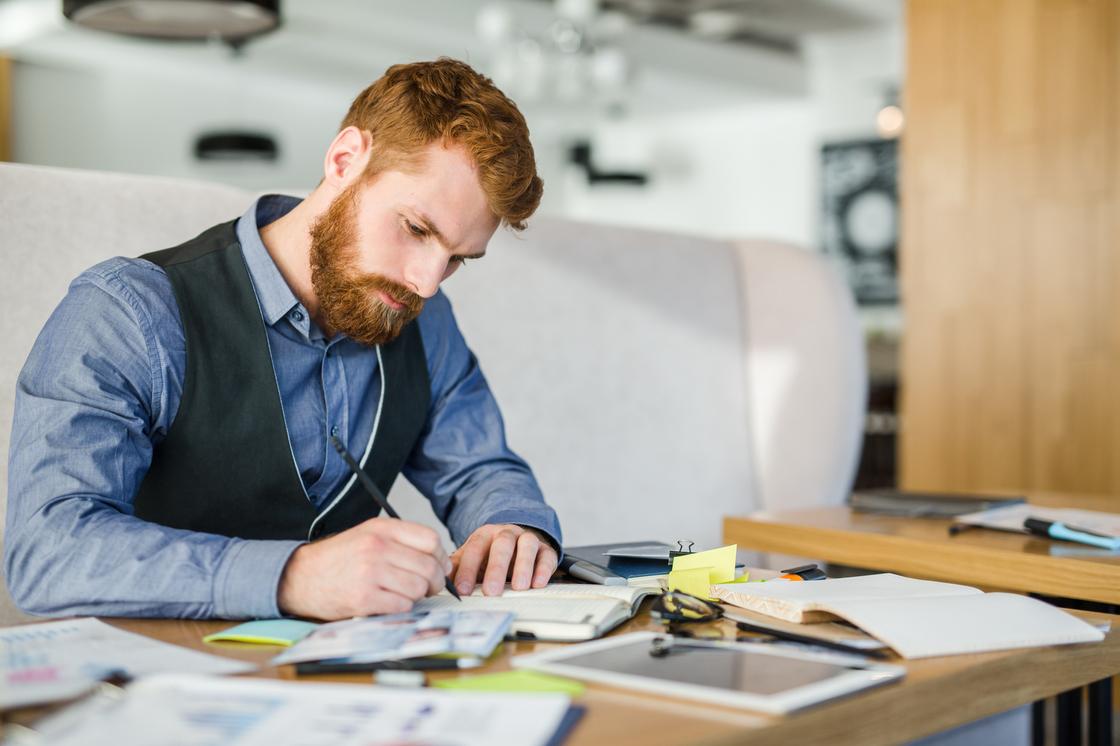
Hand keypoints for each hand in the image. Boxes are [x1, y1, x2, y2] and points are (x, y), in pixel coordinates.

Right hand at [277, 517, 450, 620]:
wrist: (299, 577)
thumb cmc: (338, 559)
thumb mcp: (367, 535)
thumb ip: (401, 542)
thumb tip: (439, 560)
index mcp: (381, 529)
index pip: (431, 539)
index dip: (440, 557)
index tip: (438, 567)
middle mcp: (377, 547)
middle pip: (429, 566)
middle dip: (433, 582)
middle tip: (425, 588)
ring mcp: (370, 573)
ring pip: (418, 588)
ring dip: (415, 596)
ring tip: (400, 594)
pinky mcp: (363, 598)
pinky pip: (402, 606)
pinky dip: (400, 608)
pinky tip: (387, 603)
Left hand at [450, 524, 557, 596]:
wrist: (516, 542)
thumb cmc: (490, 556)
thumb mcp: (471, 559)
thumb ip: (457, 569)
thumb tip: (439, 582)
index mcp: (485, 535)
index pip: (475, 547)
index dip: (469, 568)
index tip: (463, 590)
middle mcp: (507, 533)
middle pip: (502, 544)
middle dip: (496, 568)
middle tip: (492, 592)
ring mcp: (527, 539)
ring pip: (527, 545)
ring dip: (523, 566)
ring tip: (519, 587)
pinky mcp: (545, 549)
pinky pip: (547, 555)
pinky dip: (543, 569)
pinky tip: (538, 583)